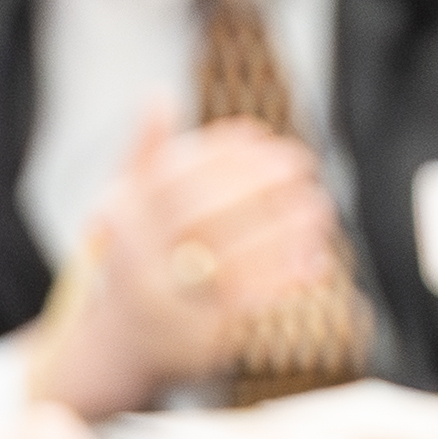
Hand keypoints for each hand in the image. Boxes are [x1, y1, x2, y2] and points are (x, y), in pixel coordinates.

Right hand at [30, 105, 345, 421]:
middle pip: (204, 217)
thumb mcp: (125, 206)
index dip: (222, 153)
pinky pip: (251, 305)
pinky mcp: (198, 343)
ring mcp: (167, 307)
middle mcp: (137, 267)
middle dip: (257, 185)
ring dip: (284, 232)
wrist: (118, 346)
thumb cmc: (133, 261)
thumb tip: (158, 92)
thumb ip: (145, 154)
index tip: (263, 137)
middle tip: (301, 163)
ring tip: (319, 206)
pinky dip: (286, 280)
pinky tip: (315, 258)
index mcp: (120, 226)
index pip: (174, 179)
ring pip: (234, 262)